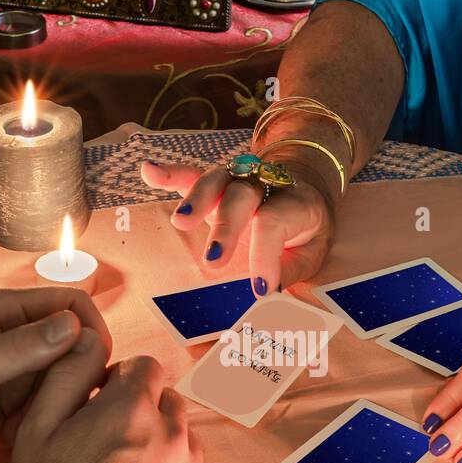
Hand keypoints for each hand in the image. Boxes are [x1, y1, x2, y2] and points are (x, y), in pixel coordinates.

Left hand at [0, 287, 111, 462]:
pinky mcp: (20, 400)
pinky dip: (56, 415)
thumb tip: (74, 328)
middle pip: (79, 340)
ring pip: (72, 373)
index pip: (72, 303)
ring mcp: (21, 369)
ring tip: (47, 421)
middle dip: (84, 370)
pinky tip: (35, 433)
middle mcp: (19, 335)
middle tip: (67, 405)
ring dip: (70, 397)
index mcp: (5, 312)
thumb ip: (18, 349)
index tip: (94, 368)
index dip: (92, 329)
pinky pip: (56, 400)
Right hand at [5, 352, 205, 462]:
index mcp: (132, 409)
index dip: (121, 381)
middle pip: (168, 404)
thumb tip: (88, 340)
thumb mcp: (36, 428)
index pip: (146, 367)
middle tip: (108, 444)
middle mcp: (172, 437)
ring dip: (159, 449)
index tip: (104, 402)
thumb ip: (67, 375)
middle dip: (142, 413)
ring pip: (182, 443)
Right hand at [140, 154, 334, 296]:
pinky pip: (193, 173)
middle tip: (213, 260)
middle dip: (226, 228)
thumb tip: (271, 291)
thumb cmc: (306, 229)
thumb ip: (292, 270)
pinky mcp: (219, 180)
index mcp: (297, 203)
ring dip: (197, 198)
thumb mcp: (313, 252)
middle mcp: (266, 184)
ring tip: (180, 221)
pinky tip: (148, 172)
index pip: (275, 223)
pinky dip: (170, 174)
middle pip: (242, 197)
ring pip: (217, 179)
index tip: (260, 288)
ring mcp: (240, 179)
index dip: (265, 256)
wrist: (307, 189)